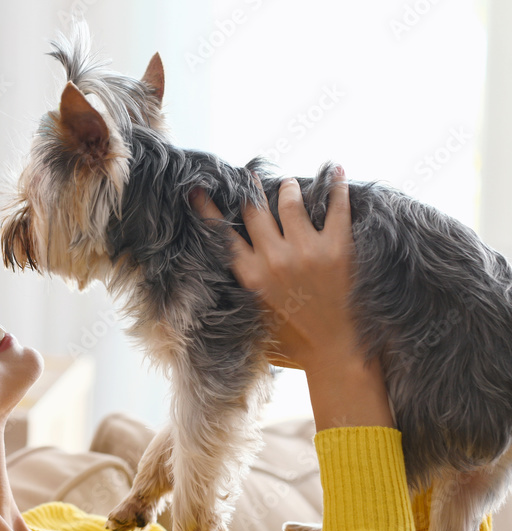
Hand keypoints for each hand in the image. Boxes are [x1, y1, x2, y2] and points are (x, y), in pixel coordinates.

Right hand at [191, 166, 360, 375]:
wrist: (336, 352)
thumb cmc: (293, 342)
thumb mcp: (254, 314)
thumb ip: (244, 287)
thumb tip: (231, 264)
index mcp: (250, 275)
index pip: (223, 232)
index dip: (208, 208)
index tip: (200, 189)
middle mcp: (274, 258)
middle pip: (254, 210)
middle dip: (248, 189)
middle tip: (248, 176)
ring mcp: (306, 250)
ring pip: (289, 202)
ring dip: (286, 188)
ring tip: (288, 184)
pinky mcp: (338, 248)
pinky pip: (336, 207)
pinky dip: (335, 186)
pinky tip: (334, 170)